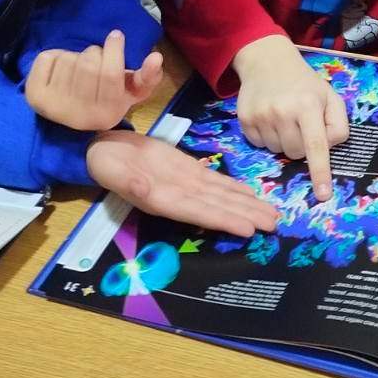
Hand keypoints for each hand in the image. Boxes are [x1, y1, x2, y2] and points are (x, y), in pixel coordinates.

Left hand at [25, 30, 162, 131]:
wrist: (71, 117)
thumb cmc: (107, 98)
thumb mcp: (132, 92)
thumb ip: (149, 77)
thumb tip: (156, 57)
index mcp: (106, 115)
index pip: (111, 74)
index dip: (115, 49)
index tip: (116, 35)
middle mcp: (78, 115)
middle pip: (89, 63)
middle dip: (95, 52)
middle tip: (97, 57)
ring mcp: (53, 107)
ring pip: (68, 59)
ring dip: (75, 55)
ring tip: (78, 69)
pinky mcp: (35, 96)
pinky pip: (47, 58)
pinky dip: (54, 56)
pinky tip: (60, 70)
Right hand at [86, 130, 275, 237]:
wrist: (102, 149)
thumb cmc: (103, 162)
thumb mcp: (110, 169)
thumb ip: (127, 181)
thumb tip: (142, 189)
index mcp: (162, 199)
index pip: (198, 213)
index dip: (223, 220)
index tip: (248, 229)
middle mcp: (179, 196)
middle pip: (218, 208)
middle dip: (246, 217)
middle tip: (274, 225)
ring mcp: (186, 185)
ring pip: (221, 197)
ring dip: (247, 206)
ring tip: (271, 215)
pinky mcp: (188, 171)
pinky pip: (215, 182)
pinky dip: (234, 189)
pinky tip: (251, 195)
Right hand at [234, 34, 348, 201]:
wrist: (267, 61)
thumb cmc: (304, 84)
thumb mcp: (330, 97)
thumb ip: (338, 124)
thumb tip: (329, 149)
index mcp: (308, 105)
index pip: (316, 146)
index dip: (320, 172)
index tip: (323, 195)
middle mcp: (283, 111)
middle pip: (296, 154)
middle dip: (302, 146)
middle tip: (300, 125)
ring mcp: (261, 116)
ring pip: (278, 152)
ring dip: (284, 142)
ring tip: (284, 118)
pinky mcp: (245, 121)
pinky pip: (261, 146)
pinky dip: (268, 138)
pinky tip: (270, 119)